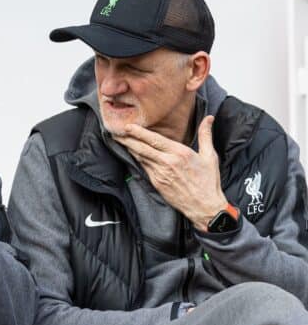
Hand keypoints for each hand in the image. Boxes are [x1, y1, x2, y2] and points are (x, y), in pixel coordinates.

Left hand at [113, 116, 227, 230]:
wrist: (205, 207)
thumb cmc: (208, 181)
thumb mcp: (210, 156)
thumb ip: (205, 135)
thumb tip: (209, 118)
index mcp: (180, 153)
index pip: (155, 140)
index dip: (139, 133)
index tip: (128, 126)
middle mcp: (167, 163)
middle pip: (142, 148)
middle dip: (128, 139)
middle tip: (115, 131)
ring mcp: (160, 174)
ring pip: (141, 158)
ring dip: (129, 148)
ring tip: (119, 140)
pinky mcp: (157, 183)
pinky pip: (144, 168)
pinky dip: (136, 159)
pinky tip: (131, 154)